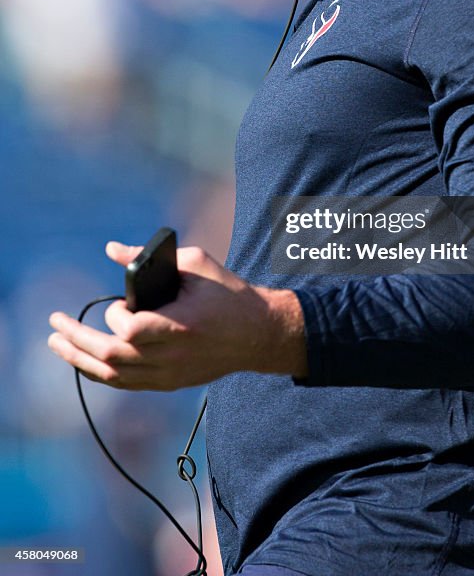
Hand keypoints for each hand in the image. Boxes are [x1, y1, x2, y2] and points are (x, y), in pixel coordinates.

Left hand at [48, 242, 306, 390]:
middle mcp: (172, 355)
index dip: (116, 316)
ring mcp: (170, 374)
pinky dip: (100, 373)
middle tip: (54, 326)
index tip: (118, 304)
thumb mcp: (196, 263)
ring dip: (80, 360)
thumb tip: (112, 249)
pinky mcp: (169, 383)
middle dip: (77, 340)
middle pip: (111, 358)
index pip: (131, 330)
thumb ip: (150, 258)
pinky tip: (83, 361)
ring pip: (113, 376)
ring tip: (57, 344)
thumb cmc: (227, 292)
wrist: (257, 333)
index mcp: (181, 325)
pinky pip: (125, 384)